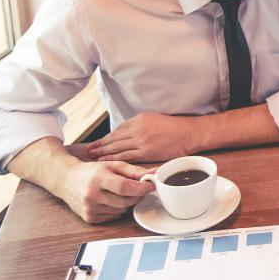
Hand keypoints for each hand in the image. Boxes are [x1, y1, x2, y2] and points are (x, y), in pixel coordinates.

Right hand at [59, 159, 154, 222]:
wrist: (66, 180)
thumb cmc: (92, 171)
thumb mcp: (113, 165)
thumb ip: (134, 171)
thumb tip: (155, 174)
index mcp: (99, 178)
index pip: (125, 187)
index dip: (141, 188)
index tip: (150, 185)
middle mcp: (92, 195)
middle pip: (125, 201)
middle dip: (136, 196)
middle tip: (138, 189)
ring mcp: (89, 208)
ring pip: (121, 210)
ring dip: (126, 203)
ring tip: (120, 192)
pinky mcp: (89, 218)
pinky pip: (113, 216)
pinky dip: (116, 209)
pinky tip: (110, 200)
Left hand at [87, 113, 201, 162]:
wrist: (189, 133)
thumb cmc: (176, 127)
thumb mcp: (156, 119)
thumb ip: (142, 125)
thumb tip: (131, 133)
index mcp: (140, 119)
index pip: (118, 129)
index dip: (107, 137)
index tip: (99, 142)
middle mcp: (138, 128)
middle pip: (114, 138)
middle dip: (100, 144)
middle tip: (89, 150)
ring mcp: (141, 140)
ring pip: (116, 147)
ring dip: (103, 152)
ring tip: (93, 156)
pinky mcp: (145, 152)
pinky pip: (125, 156)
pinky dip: (113, 158)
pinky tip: (105, 161)